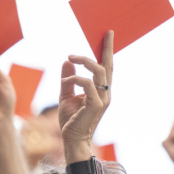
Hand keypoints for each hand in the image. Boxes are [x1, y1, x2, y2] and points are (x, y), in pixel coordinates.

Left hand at [59, 31, 112, 163]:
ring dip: (85, 61)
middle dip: (107, 49)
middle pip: (107, 66)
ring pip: (100, 71)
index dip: (108, 51)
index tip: (108, 34)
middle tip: (103, 34)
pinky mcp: (96, 105)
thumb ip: (67, 79)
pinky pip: (88, 84)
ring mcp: (102, 99)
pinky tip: (66, 82)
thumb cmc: (70, 120)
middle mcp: (105, 93)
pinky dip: (76, 79)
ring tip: (72, 57)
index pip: (106, 67)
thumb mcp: (65, 94)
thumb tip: (67, 61)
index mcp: (100, 90)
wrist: (71, 139)